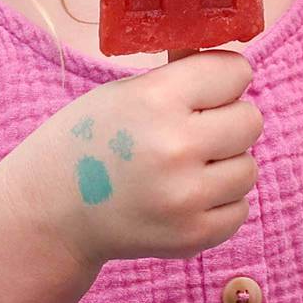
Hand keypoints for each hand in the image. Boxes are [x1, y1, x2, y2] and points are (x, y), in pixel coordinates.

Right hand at [2, 51, 260, 270]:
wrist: (51, 211)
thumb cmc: (90, 140)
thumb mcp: (126, 92)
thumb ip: (183, 75)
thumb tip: (237, 66)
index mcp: (156, 99)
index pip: (235, 72)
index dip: (222, 80)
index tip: (205, 91)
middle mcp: (174, 147)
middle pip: (251, 120)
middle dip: (227, 121)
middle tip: (194, 131)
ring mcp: (185, 197)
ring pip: (249, 167)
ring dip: (224, 165)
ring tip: (185, 168)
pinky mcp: (191, 235)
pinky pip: (240, 209)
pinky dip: (218, 203)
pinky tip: (184, 197)